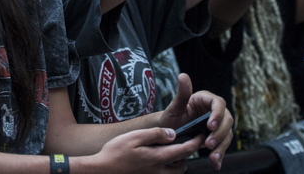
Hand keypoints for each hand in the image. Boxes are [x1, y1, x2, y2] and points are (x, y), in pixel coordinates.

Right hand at [83, 127, 201, 172]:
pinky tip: (158, 161)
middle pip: (182, 165)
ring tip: (171, 152)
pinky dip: (167, 169)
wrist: (103, 170)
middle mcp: (159, 171)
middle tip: (184, 143)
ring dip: (177, 163)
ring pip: (174, 173)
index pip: (185, 150)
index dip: (196, 142)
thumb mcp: (134, 137)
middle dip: (187, 155)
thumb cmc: (115, 152)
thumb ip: (155, 134)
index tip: (201, 135)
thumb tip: (173, 133)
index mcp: (158, 157)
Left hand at [157, 74, 233, 167]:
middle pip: (226, 120)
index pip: (218, 103)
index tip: (210, 126)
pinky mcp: (217, 136)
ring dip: (221, 146)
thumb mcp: (174, 107)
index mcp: (205, 99)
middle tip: (208, 144)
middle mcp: (214, 110)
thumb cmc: (171, 117)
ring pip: (227, 134)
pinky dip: (220, 154)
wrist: (169, 132)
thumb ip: (181, 93)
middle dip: (219, 133)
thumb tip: (183, 75)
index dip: (217, 114)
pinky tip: (216, 163)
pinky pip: (223, 144)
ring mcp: (217, 124)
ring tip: (213, 157)